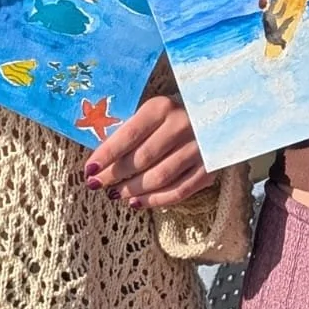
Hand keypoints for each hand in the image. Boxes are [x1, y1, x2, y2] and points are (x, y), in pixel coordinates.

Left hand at [83, 96, 212, 209]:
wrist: (219, 114)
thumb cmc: (173, 114)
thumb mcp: (152, 111)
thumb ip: (129, 129)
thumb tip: (99, 158)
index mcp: (162, 107)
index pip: (128, 135)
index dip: (106, 155)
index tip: (89, 170)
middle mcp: (182, 125)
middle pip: (141, 159)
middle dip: (115, 175)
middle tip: (97, 184)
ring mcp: (198, 148)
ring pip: (159, 177)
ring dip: (133, 189)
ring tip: (115, 194)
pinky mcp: (210, 168)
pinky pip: (179, 191)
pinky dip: (155, 200)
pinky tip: (137, 202)